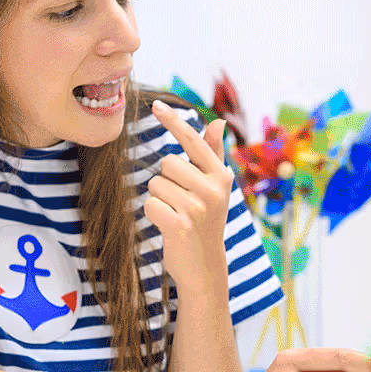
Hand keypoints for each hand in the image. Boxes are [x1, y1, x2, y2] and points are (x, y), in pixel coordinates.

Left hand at [146, 100, 233, 291]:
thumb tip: (218, 122)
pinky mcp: (180, 224)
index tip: (156, 104)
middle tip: (180, 202)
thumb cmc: (205, 222)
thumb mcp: (214, 188)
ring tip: (176, 215)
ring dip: (159, 199)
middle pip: (167, 162)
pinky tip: (168, 226)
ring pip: (156, 184)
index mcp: (221, 176)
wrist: (205, 267)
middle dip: (166, 180)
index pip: (193, 141)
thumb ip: (213, 154)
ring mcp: (198, 207)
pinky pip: (149, 204)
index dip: (173, 121)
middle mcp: (213, 189)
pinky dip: (153, 215)